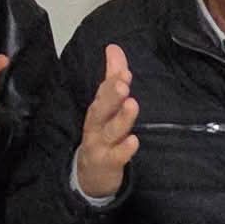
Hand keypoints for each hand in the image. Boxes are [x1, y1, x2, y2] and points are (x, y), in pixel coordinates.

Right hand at [75, 44, 139, 199]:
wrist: (90, 176)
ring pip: (110, 132)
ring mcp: (101, 146)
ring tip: (133, 104)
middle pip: (101, 110)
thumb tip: (114, 47)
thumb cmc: (102, 135)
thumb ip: (112, 76)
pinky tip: (134, 141)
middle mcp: (96, 126)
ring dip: (122, 119)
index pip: (103, 93)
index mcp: (98, 111)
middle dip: (111, 96)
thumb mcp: (107, 106)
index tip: (124, 70)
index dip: (112, 80)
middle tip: (123, 82)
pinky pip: (116, 157)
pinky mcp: (108, 164)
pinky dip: (124, 149)